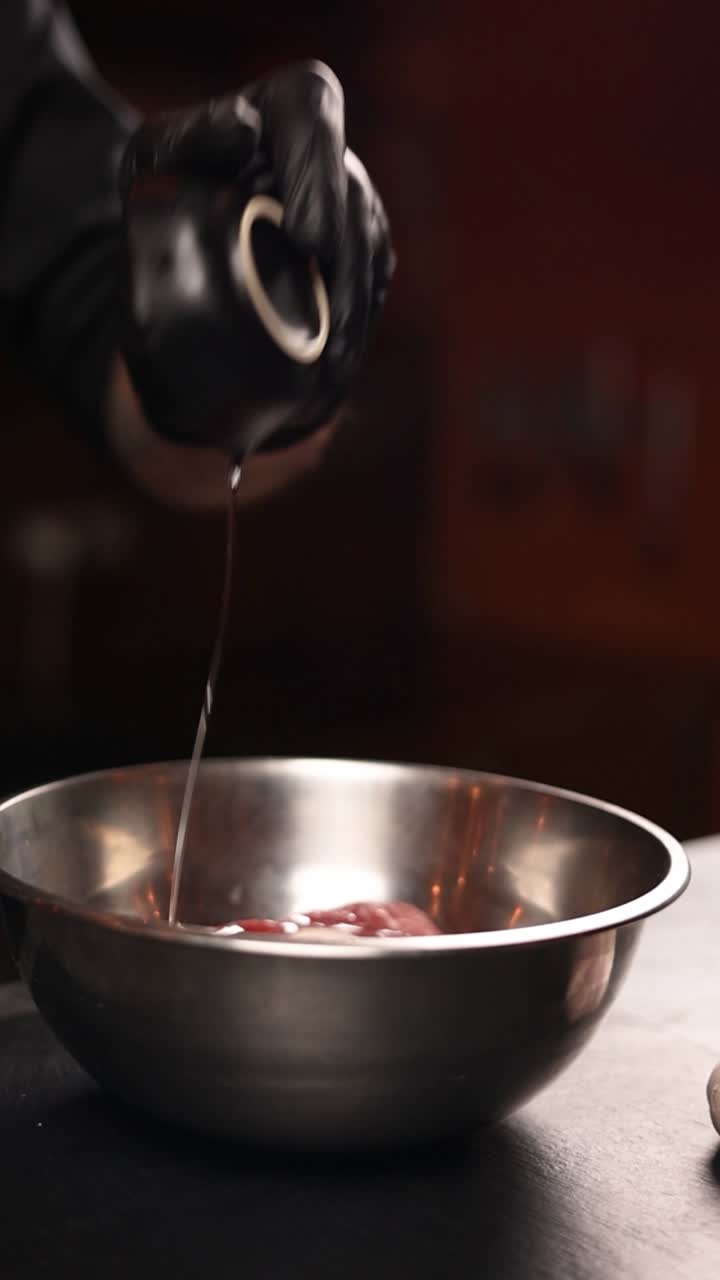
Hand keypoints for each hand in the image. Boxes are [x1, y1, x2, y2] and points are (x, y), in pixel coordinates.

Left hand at [120, 61, 394, 450]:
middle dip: (346, 267)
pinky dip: (358, 324)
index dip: (318, 182)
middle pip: (353, 199)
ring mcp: (356, 200)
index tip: (309, 241)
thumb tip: (244, 133)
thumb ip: (194, 134)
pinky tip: (339, 366)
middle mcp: (334, 150)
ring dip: (356, 311)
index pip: (313, 123)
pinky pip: (374, 281)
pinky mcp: (365, 246)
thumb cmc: (171, 177)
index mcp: (292, 105)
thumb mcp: (159, 151)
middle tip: (331, 324)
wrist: (186, 217)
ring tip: (338, 366)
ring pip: (370, 248)